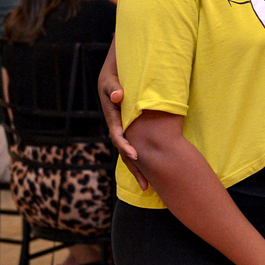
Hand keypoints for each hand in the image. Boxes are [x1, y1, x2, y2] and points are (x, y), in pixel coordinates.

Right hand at [97, 52, 144, 188]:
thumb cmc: (112, 78)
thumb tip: (119, 96)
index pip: (118, 137)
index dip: (126, 147)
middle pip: (124, 152)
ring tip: (148, 186)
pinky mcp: (131, 130)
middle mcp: (117, 128)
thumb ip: (114, 88)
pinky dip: (142, 159)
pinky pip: (136, 146)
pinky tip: (154, 170)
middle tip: (145, 184)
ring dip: (138, 169)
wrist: (111, 77)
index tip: (136, 155)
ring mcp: (124, 131)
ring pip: (130, 153)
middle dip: (134, 168)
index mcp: (113, 119)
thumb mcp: (110, 81)